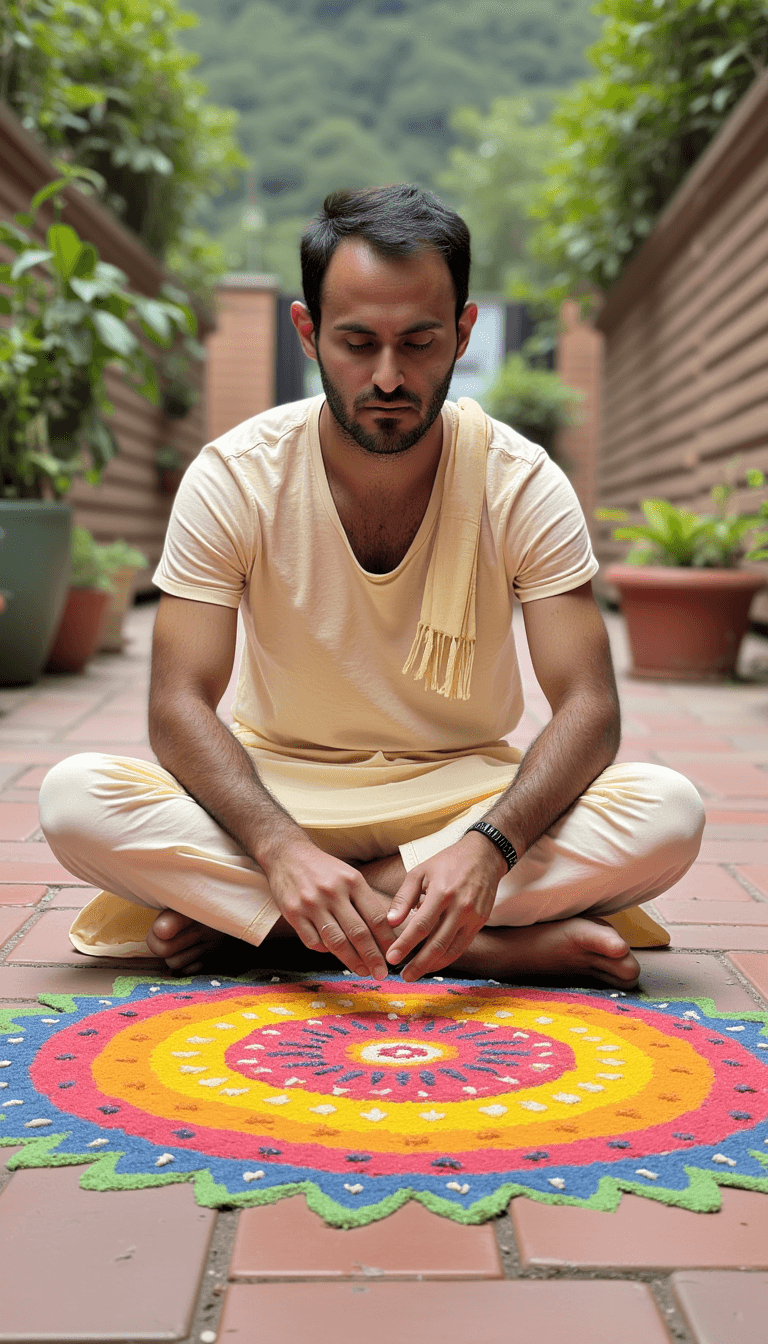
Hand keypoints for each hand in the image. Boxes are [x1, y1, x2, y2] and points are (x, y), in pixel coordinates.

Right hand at [264, 839, 395, 979]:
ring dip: (352, 960)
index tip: (393, 954)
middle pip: (358, 933)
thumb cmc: (324, 869)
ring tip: (362, 970)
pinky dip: (325, 951)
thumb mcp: (349, 875)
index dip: (386, 940)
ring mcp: (311, 904)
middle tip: (381, 973)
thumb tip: (385, 931)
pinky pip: (313, 942)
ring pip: (336, 941)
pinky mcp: (293, 914)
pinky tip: (333, 953)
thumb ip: (364, 901)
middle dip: (372, 957)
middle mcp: (333, 892)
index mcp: (352, 881)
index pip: (376, 917)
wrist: (287, 854)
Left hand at [384, 832, 506, 980]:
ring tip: (415, 973)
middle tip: (403, 976)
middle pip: (437, 943)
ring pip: (452, 949)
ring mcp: (473, 916)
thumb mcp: (420, 872)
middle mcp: (460, 907)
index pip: (421, 926)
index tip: (391, 958)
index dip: (405, 945)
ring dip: (433, 965)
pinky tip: (433, 963)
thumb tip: (390, 922)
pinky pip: (462, 945)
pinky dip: (447, 957)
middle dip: (419, 963)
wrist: (483, 856)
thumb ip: (404, 897)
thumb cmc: (447, 862)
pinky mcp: (481, 921)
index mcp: (442, 893)